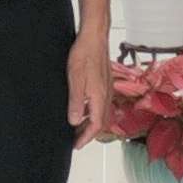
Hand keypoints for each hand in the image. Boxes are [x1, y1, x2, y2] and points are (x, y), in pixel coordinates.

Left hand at [67, 25, 112, 147]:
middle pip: (101, 123)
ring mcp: (107, 90)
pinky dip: (92, 112)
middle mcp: (106, 96)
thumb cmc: (84, 55)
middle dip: (89, 133)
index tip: (76, 144)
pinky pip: (101, 104)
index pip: (95, 126)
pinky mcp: (105, 83)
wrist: (94, 37)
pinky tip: (82, 108)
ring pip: (101, 114)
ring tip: (77, 126)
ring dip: (91, 123)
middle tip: (76, 139)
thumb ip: (76, 103)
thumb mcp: (75, 80)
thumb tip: (74, 121)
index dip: (86, 138)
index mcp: (100, 98)